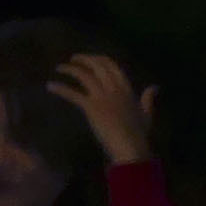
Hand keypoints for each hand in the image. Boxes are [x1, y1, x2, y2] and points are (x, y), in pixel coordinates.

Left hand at [49, 52, 152, 170]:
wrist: (130, 146)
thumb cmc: (138, 134)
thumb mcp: (146, 114)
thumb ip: (148, 99)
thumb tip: (155, 87)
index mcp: (127, 89)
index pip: (113, 66)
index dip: (100, 59)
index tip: (90, 58)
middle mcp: (114, 89)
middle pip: (98, 66)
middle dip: (84, 59)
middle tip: (73, 59)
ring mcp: (102, 97)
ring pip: (84, 75)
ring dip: (70, 69)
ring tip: (59, 68)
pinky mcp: (91, 107)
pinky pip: (73, 94)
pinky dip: (60, 88)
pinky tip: (50, 85)